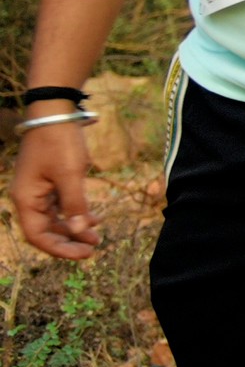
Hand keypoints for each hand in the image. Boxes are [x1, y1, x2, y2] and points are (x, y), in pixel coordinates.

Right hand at [10, 124, 100, 259]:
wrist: (55, 112)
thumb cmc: (59, 141)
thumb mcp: (70, 174)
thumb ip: (75, 204)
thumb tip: (80, 231)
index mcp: (26, 199)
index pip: (38, 236)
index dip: (60, 248)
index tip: (84, 254)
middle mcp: (29, 197)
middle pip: (46, 230)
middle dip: (70, 240)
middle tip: (94, 248)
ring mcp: (38, 189)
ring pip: (55, 218)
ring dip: (75, 228)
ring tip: (97, 237)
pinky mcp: (49, 180)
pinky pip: (60, 204)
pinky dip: (75, 212)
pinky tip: (94, 219)